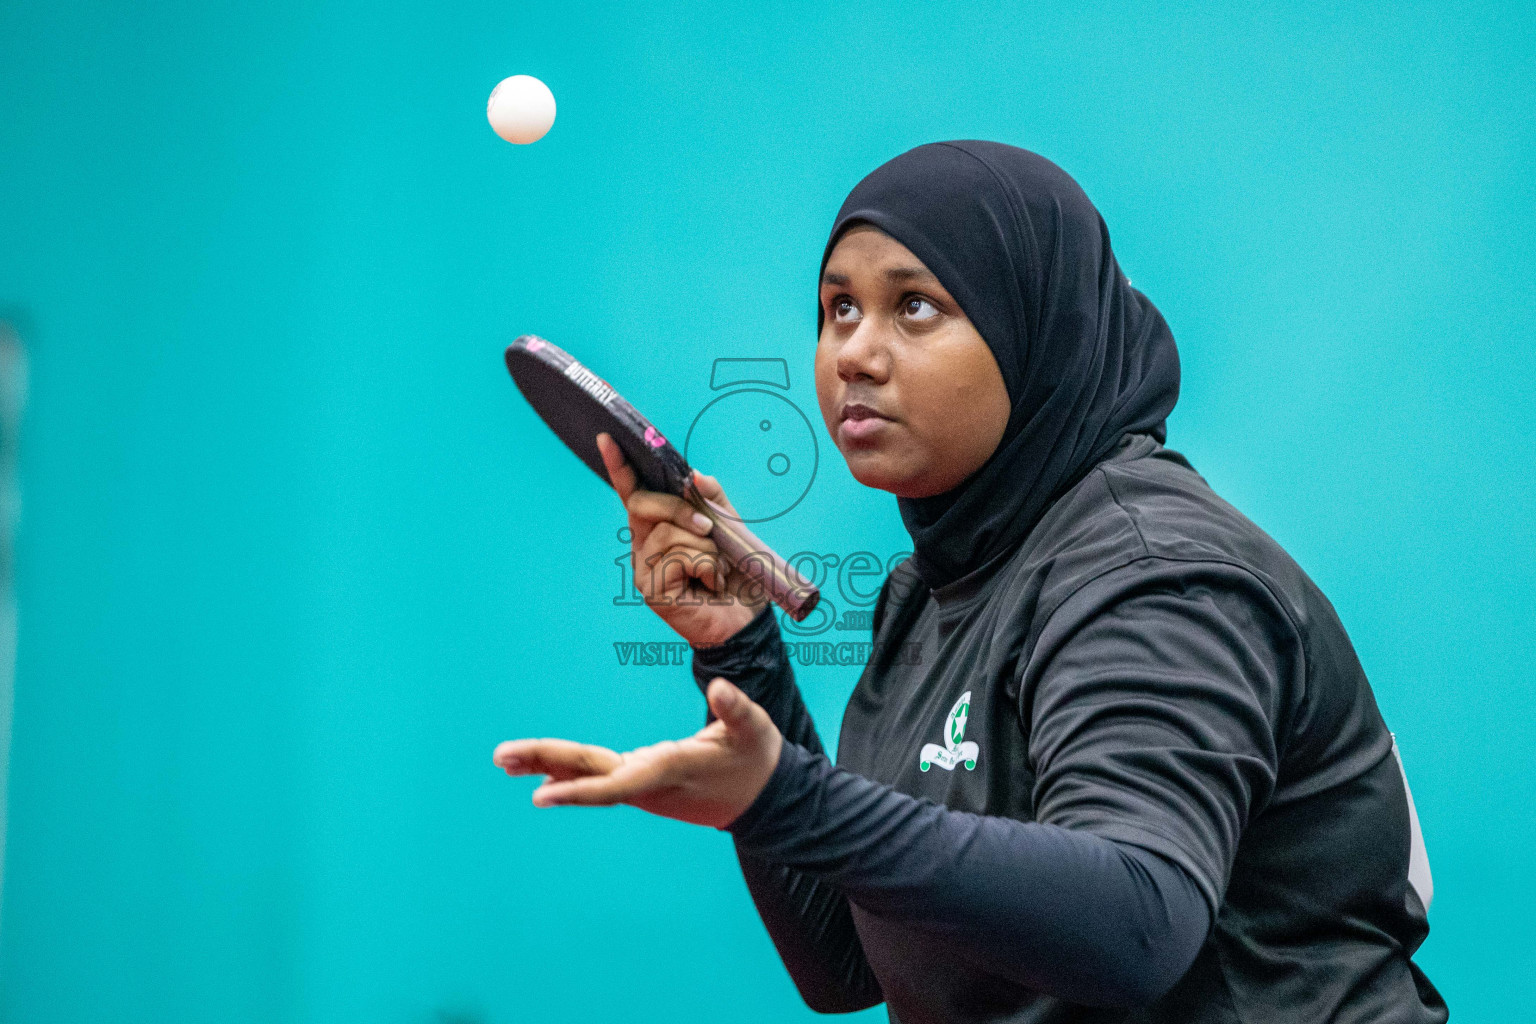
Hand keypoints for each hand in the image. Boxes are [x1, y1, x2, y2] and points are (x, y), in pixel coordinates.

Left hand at [493, 677, 782, 828]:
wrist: (765, 799)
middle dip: (544, 764)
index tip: (540, 796)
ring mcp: (642, 783)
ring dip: (546, 765)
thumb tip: (722, 688)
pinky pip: (598, 775)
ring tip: (505, 760)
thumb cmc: (757, 759)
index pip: (616, 783)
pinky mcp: (642, 779)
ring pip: (589, 773)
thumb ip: (737, 710)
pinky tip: (538, 774)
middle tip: (501, 757)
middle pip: (589, 774)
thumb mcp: (754, 730)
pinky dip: (567, 771)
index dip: (578, 790)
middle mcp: (647, 782)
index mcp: (668, 770)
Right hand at [597, 432, 765, 646]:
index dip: (620, 465)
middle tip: (710, 528)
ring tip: (714, 571)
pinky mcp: (652, 591)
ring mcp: (643, 570)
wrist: (747, 620)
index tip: (608, 437)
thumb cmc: (736, 575)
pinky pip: (679, 557)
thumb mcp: (729, 527)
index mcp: (657, 528)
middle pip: (645, 505)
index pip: (634, 493)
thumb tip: (694, 475)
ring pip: (669, 533)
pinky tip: (709, 584)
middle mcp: (643, 546)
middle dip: (680, 509)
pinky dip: (705, 566)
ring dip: (705, 548)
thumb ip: (711, 499)